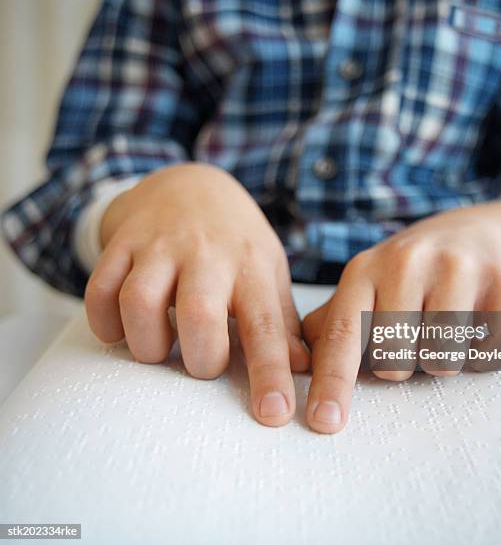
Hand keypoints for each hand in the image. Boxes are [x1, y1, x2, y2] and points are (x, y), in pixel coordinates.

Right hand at [85, 163, 309, 426]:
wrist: (190, 184)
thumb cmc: (236, 239)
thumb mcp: (268, 269)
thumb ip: (281, 319)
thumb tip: (302, 368)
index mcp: (251, 264)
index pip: (265, 324)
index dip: (270, 372)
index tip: (274, 414)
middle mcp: (206, 252)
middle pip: (199, 315)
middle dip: (200, 359)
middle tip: (202, 363)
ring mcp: (160, 245)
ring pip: (141, 302)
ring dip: (148, 343)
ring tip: (162, 347)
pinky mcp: (122, 243)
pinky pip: (100, 290)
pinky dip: (105, 322)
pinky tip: (124, 328)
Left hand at [302, 196, 500, 432]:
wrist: (472, 233)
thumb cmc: (408, 274)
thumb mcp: (364, 287)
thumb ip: (331, 324)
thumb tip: (293, 364)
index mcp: (364, 271)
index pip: (342, 334)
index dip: (332, 382)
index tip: (324, 423)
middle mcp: (406, 261)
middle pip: (395, 361)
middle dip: (403, 365)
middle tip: (414, 333)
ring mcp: (456, 266)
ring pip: (443, 360)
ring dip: (444, 360)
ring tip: (446, 328)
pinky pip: (494, 352)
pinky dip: (486, 354)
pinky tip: (481, 324)